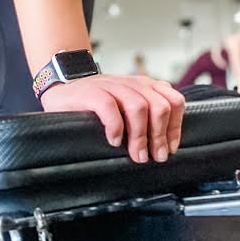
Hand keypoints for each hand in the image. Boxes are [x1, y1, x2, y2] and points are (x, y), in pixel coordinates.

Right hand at [40, 73, 184, 163]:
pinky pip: (109, 107)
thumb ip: (148, 115)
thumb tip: (166, 143)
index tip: (170, 148)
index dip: (175, 127)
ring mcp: (112, 86)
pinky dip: (115, 127)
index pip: (174, 101)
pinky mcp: (91, 92)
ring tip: (136, 155)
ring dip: (140, 136)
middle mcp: (132, 84)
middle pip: (160, 106)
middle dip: (159, 136)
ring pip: (138, 107)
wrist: (64, 90)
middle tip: (154, 157)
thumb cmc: (97, 104)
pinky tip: (114, 141)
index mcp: (145, 86)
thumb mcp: (127, 106)